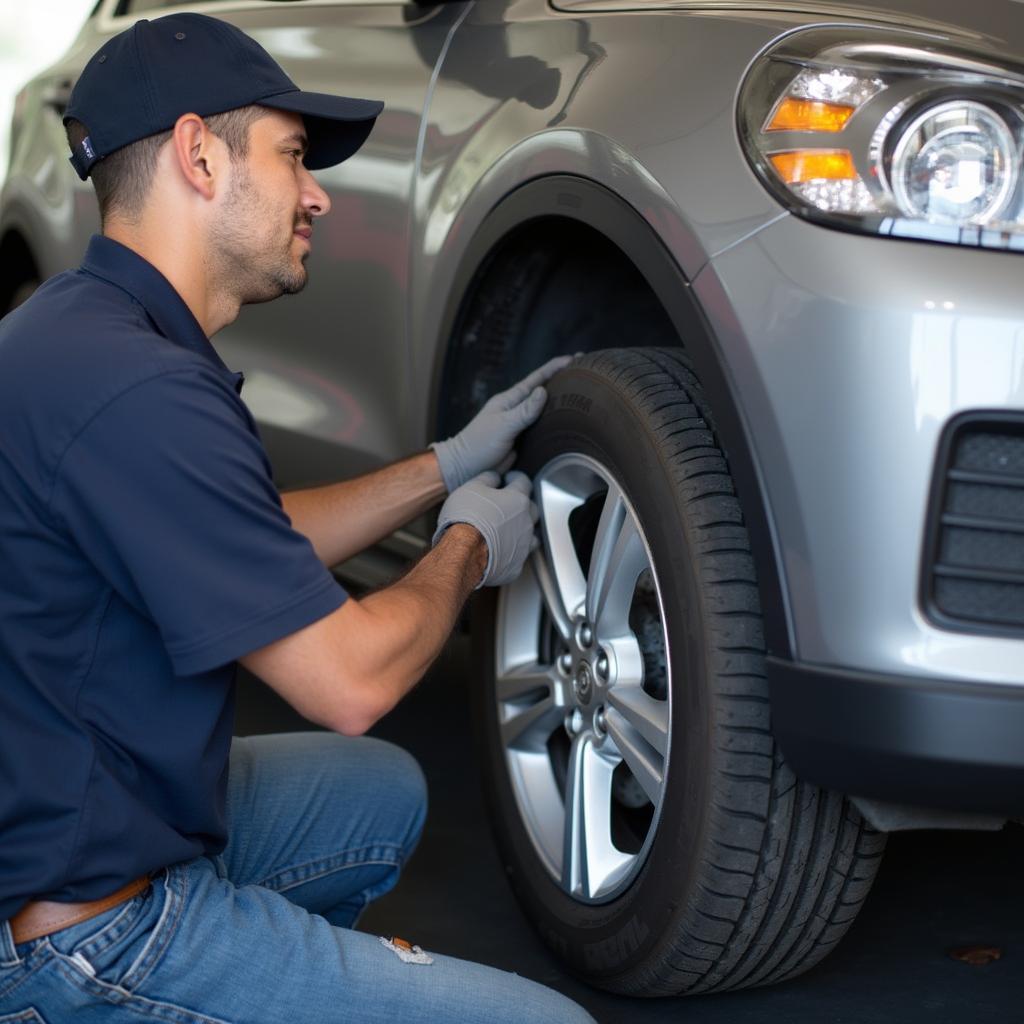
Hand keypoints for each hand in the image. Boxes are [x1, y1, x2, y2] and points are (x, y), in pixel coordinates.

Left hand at [430, 355, 572, 492]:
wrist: (465, 468)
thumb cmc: (478, 444)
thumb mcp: (502, 425)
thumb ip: (523, 411)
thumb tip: (543, 391)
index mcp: (510, 400)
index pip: (536, 379)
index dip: (554, 368)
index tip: (573, 358)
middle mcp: (518, 410)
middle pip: (544, 392)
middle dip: (563, 382)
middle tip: (585, 373)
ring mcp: (522, 425)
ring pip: (546, 411)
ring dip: (562, 403)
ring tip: (584, 396)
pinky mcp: (525, 441)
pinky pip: (544, 429)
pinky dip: (556, 425)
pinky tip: (570, 424)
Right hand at [432, 470, 538, 587]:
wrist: (463, 552)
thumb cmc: (466, 519)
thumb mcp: (471, 487)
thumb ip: (487, 478)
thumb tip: (495, 477)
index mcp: (517, 499)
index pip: (523, 482)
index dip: (515, 478)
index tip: (510, 478)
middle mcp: (525, 522)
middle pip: (532, 509)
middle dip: (522, 504)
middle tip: (509, 503)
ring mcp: (523, 545)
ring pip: (530, 535)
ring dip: (521, 530)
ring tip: (508, 530)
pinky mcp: (515, 566)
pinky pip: (518, 557)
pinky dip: (512, 552)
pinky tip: (502, 551)